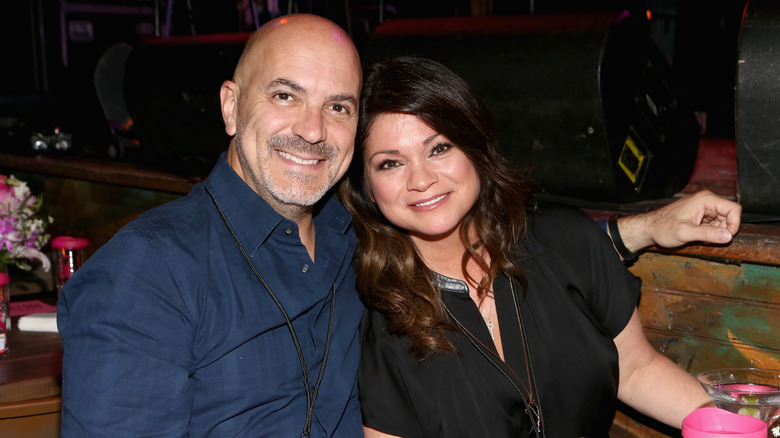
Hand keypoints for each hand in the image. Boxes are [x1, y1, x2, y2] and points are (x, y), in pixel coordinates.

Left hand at [617, 190, 741, 253]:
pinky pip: (714, 225)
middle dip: (723, 230)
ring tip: (700, 238)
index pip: (734, 209)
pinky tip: (697, 236)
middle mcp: (706, 201)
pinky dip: (710, 233)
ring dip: (716, 233)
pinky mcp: (701, 216)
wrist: (649, 228)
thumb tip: (728, 236)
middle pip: (730, 216)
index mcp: (705, 200)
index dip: (734, 224)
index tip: (725, 237)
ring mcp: (704, 209)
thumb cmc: (662, 227)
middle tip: (708, 239)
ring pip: (723, 222)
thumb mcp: (685, 232)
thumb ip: (707, 234)